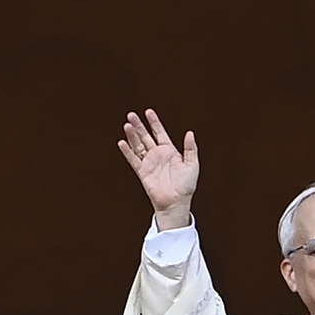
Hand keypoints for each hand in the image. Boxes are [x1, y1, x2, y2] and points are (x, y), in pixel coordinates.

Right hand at [117, 108, 197, 229]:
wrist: (176, 202)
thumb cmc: (186, 186)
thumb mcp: (192, 165)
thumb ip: (190, 149)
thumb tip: (190, 133)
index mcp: (169, 151)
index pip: (160, 132)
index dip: (154, 122)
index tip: (148, 112)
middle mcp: (157, 155)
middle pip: (145, 136)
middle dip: (139, 125)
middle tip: (131, 115)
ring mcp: (149, 163)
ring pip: (138, 146)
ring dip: (132, 136)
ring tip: (127, 125)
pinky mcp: (142, 172)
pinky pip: (133, 160)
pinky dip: (127, 152)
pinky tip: (122, 142)